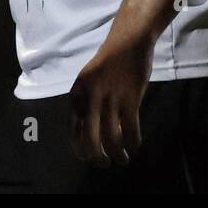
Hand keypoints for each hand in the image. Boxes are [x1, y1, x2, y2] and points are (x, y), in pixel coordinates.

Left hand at [68, 34, 151, 166]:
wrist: (127, 42)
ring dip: (118, 153)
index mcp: (77, 93)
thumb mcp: (89, 82)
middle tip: (104, 164)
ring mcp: (110, 99)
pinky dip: (133, 141)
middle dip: (96, 156)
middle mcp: (90, 98)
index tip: (84, 157)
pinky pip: (131, 128)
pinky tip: (135, 144)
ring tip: (123, 160)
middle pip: (90, 137)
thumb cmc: (108, 63)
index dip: (78, 145)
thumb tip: (91, 130)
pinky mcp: (130, 99)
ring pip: (112, 137)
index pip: (72, 126)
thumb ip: (88, 103)